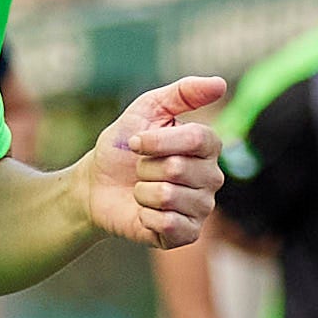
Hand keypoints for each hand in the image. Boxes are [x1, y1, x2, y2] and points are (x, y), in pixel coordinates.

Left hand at [74, 77, 226, 247]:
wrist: (96, 186)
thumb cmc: (123, 147)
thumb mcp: (147, 110)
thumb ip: (183, 93)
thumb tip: (220, 84)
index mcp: (208, 146)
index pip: (197, 139)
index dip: (158, 141)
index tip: (135, 142)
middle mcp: (212, 177)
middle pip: (179, 168)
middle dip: (145, 167)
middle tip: (140, 170)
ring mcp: (202, 208)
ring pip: (169, 196)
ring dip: (142, 192)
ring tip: (142, 191)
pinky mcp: (188, 234)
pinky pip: (168, 224)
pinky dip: (145, 216)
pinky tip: (144, 213)